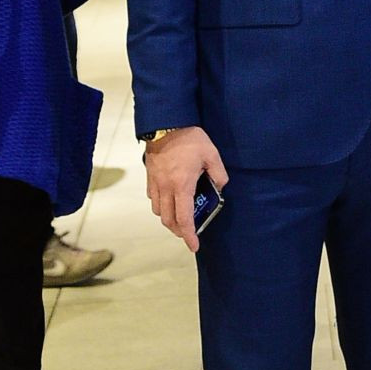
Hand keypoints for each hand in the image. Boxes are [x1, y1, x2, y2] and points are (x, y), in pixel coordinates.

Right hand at [145, 126, 228, 252]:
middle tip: (189, 233)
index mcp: (182, 186)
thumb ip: (219, 174)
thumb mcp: (211, 154)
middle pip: (168, 220)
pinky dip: (161, 205)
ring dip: (169, 219)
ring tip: (180, 217)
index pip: (184, 219)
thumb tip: (220, 186)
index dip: (189, 235)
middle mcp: (166, 188)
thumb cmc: (190, 139)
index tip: (194, 246)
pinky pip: (153, 198)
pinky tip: (170, 200)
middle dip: (179, 231)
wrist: (165, 123)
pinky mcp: (150, 176)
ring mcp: (156, 182)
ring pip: (159, 211)